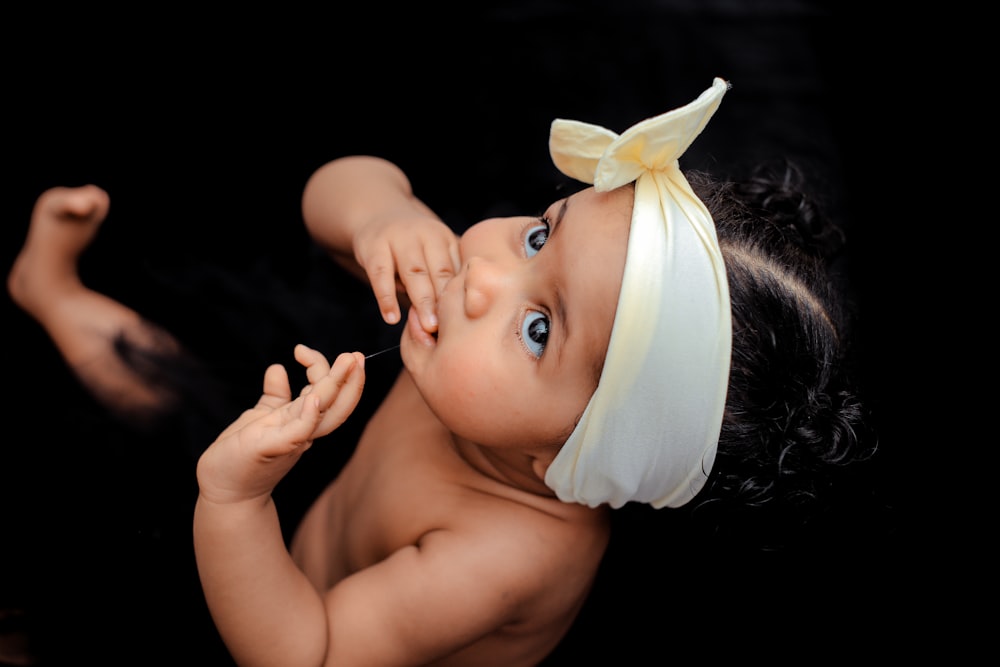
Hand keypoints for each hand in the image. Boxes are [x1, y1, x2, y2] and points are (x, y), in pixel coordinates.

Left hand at [196, 345, 365, 504]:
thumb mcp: (262, 417)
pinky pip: (297, 433)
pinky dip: (309, 416)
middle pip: (338, 405)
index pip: (325, 392)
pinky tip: (315, 398)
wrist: (223, 490)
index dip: (322, 368)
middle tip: (357, 355)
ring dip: (338, 388)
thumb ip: (275, 395)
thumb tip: (278, 368)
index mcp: (301, 420)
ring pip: (324, 415)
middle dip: (351, 379)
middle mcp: (303, 431)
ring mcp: (290, 440)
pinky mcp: (271, 448)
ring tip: (349, 364)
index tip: (300, 351)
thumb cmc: (241, 456)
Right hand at [352, 210, 459, 332]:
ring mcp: (398, 238)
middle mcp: (424, 234)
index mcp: (444, 238)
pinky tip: (391, 318)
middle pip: (437, 271)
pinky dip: (386, 297)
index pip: (454, 269)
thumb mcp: (433, 251)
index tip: (463, 321)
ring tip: (425, 326)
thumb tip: (462, 315)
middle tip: (447, 327)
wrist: (377, 216)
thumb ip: (446, 275)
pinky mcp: (373, 246)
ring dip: (421, 301)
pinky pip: (380, 274)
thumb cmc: (413, 247)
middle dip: (442, 301)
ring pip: (413, 272)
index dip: (458, 296)